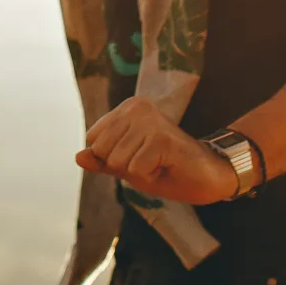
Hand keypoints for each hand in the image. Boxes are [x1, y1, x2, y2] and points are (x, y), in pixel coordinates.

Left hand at [75, 95, 239, 205]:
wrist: (208, 176)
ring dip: (138, 172)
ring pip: (118, 162)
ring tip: (159, 163)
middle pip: (103, 151)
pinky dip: (150, 177)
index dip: (113, 159)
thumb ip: (102, 161)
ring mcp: (150, 121)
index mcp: (126, 108)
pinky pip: (136, 170)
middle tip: (150, 161)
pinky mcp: (162, 138)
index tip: (138, 156)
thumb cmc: (166, 169)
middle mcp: (136, 108)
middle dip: (124, 167)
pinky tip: (167, 167)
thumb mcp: (128, 166)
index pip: (94, 142)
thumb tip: (77, 156)